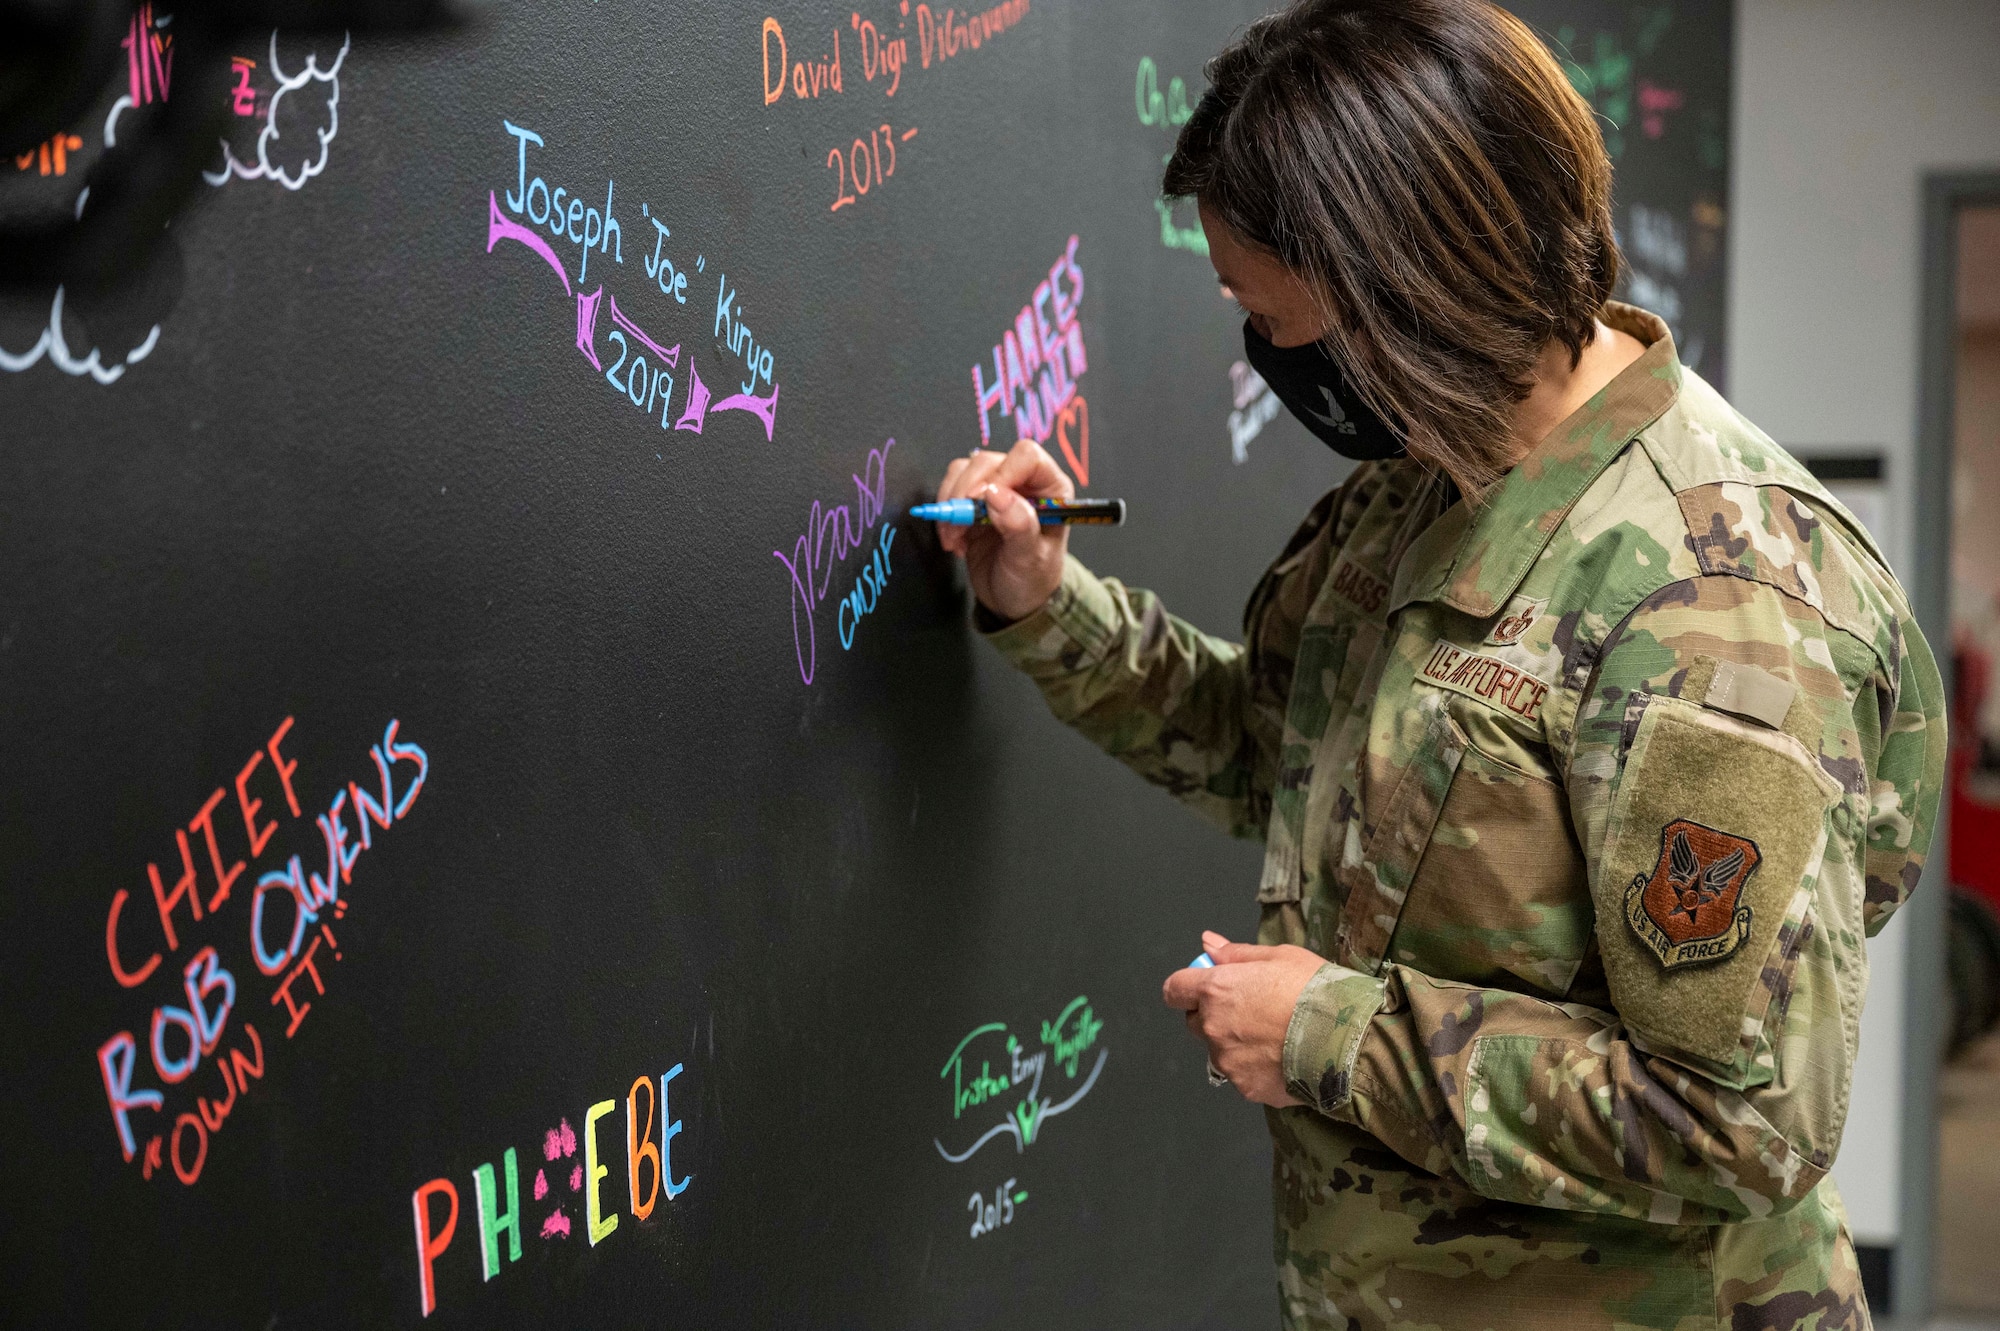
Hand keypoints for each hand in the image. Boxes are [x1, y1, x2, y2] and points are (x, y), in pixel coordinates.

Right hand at [934, 437, 1073, 622]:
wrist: (1015, 602)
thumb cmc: (1033, 580)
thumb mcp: (1030, 559)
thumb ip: (1019, 526)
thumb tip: (997, 494)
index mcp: (1051, 489)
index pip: (1026, 457)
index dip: (1002, 474)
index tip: (983, 501)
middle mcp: (1024, 482)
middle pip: (988, 461)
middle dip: (968, 491)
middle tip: (962, 524)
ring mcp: (997, 490)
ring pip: (964, 470)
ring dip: (952, 502)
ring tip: (956, 536)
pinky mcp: (973, 501)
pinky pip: (950, 488)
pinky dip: (944, 512)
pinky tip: (954, 539)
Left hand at [1161, 931, 1326, 1106]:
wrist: (1348, 1040)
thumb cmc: (1316, 992)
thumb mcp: (1279, 957)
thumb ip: (1236, 954)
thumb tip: (1208, 943)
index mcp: (1216, 990)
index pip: (1174, 990)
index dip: (1188, 986)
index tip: (1207, 985)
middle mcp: (1213, 1028)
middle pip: (1195, 1022)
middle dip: (1213, 1015)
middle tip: (1252, 1009)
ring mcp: (1228, 1062)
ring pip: (1219, 1050)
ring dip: (1236, 1043)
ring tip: (1275, 1035)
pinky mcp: (1246, 1087)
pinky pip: (1242, 1074)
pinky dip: (1255, 1067)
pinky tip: (1284, 1056)